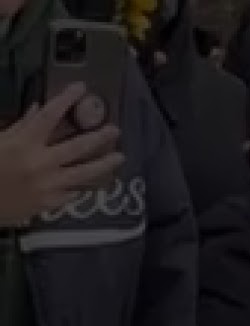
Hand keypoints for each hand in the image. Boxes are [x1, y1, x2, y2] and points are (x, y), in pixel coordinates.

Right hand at [0, 83, 124, 226]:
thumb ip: (19, 126)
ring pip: (84, 173)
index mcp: (23, 143)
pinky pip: (72, 192)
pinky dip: (81, 185)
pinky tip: (92, 182)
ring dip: (104, 164)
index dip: (66, 99)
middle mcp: (41, 163)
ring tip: (120, 157)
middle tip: (115, 130)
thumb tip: (38, 109)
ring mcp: (48, 185)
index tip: (80, 87)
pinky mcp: (49, 203)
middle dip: (99, 137)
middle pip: (78, 146)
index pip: (49, 116)